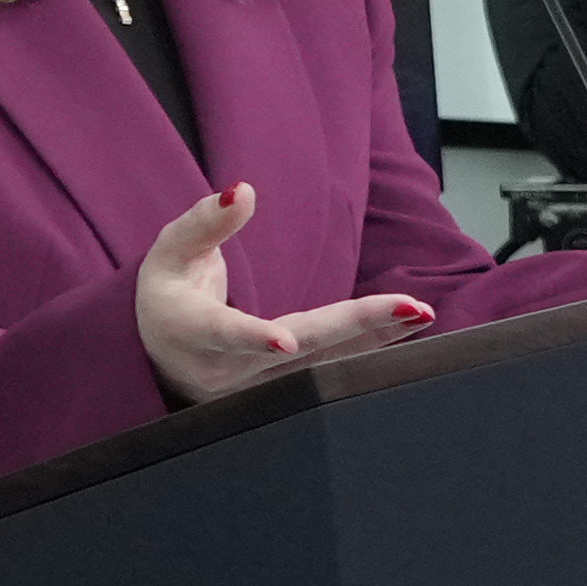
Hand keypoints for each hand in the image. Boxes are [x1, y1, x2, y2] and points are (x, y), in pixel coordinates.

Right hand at [131, 179, 432, 405]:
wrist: (164, 355)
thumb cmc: (167, 294)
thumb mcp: (171, 251)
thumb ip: (205, 222)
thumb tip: (244, 191)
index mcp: (189, 332)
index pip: (222, 334)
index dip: (253, 338)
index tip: (284, 341)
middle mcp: (226, 370)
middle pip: (301, 350)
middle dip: (357, 328)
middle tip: (412, 309)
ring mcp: (259, 390)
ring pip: (326, 364)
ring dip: (378, 339)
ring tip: (423, 313)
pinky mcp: (285, 394)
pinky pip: (333, 368)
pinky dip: (372, 347)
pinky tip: (409, 327)